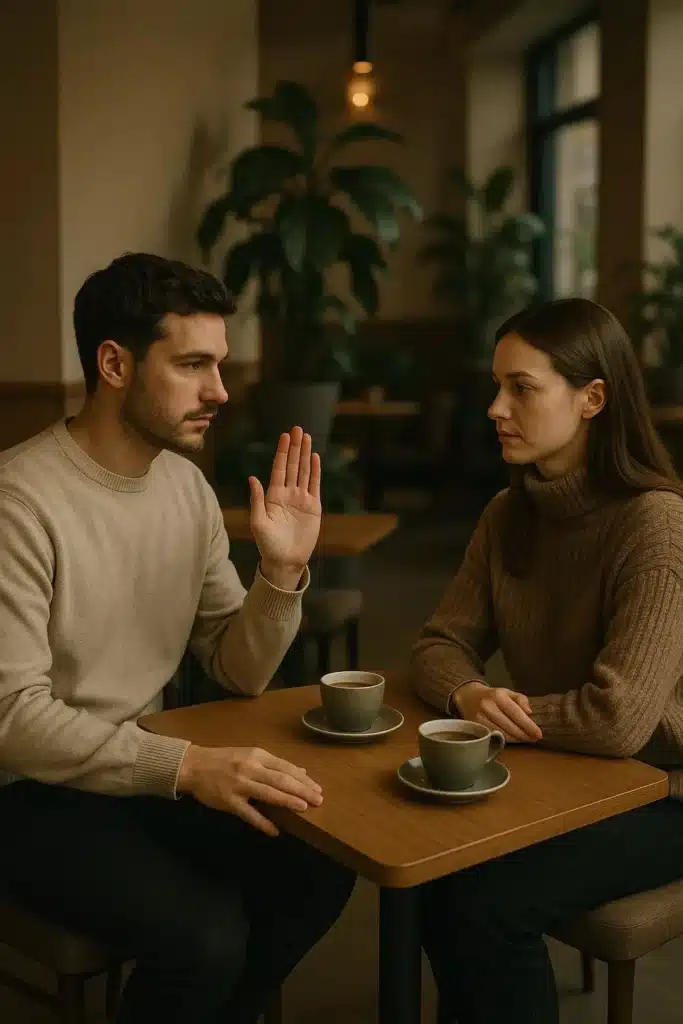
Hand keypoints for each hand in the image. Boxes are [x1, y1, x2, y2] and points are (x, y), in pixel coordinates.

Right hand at [177, 744, 323, 835]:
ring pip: (268, 793)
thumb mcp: (250, 756)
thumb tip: (301, 771)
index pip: (285, 767)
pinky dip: (262, 822)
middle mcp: (250, 768)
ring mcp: (239, 784)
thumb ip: (274, 764)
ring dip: (287, 801)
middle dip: (302, 790)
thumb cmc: (224, 760)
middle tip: (318, 800)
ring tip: (303, 808)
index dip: (303, 779)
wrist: (193, 765)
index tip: (318, 788)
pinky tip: (274, 830)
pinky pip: (248, 813)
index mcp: (257, 755)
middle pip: (281, 780)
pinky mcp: (228, 800)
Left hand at [249, 426, 321, 588]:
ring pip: (304, 472)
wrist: (285, 561)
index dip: (282, 452)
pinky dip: (315, 471)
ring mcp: (301, 499)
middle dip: (295, 447)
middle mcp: (288, 494)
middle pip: (292, 465)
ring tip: (307, 438)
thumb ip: (257, 500)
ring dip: (305, 455)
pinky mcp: (313, 507)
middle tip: (298, 429)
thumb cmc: (268, 544)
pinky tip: (315, 458)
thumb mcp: (258, 522)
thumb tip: (252, 478)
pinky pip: (315, 485)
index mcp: (273, 495)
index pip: (279, 469)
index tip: (285, 436)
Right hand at [454, 681, 542, 743]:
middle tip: (535, 739)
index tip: (539, 734)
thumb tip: (529, 712)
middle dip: (524, 734)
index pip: (516, 713)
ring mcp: (480, 718)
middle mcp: (488, 707)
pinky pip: (495, 736)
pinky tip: (514, 739)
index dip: (528, 725)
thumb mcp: (507, 692)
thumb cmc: (492, 696)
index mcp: (497, 696)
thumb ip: (520, 700)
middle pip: (510, 726)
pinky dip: (507, 739)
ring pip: (503, 734)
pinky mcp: (476, 727)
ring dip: (517, 739)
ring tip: (526, 739)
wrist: (468, 697)